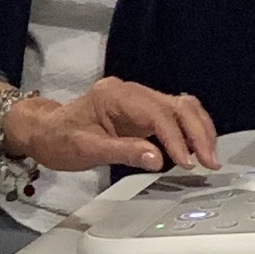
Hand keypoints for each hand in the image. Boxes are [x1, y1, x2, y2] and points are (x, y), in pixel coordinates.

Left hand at [2, 76, 216, 175]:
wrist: (44, 131)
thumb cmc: (59, 139)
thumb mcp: (85, 149)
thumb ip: (123, 152)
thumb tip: (157, 158)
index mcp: (115, 95)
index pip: (156, 113)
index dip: (176, 138)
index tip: (186, 162)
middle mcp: (132, 91)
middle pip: (177, 106)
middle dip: (198, 133)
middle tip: (210, 161)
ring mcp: (140, 99)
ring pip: (182, 108)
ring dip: (200, 131)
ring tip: (209, 157)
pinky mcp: (144, 111)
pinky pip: (175, 116)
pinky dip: (190, 131)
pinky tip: (197, 150)